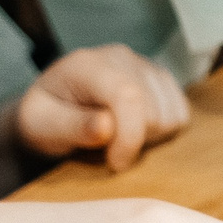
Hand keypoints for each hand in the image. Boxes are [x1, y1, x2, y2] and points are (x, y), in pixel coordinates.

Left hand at [14, 45, 188, 170]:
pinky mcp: (162, 80)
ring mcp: (146, 66)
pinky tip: (135, 130)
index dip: (129, 136)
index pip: (128, 96)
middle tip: (107, 148)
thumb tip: (106, 127)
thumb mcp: (42, 128)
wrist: (53, 111)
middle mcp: (122, 57)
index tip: (115, 164)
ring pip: (172, 115)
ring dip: (149, 137)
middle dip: (134, 140)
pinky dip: (163, 131)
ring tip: (119, 137)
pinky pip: (181, 114)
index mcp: (88, 65)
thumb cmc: (45, 121)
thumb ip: (71, 126)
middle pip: (154, 111)